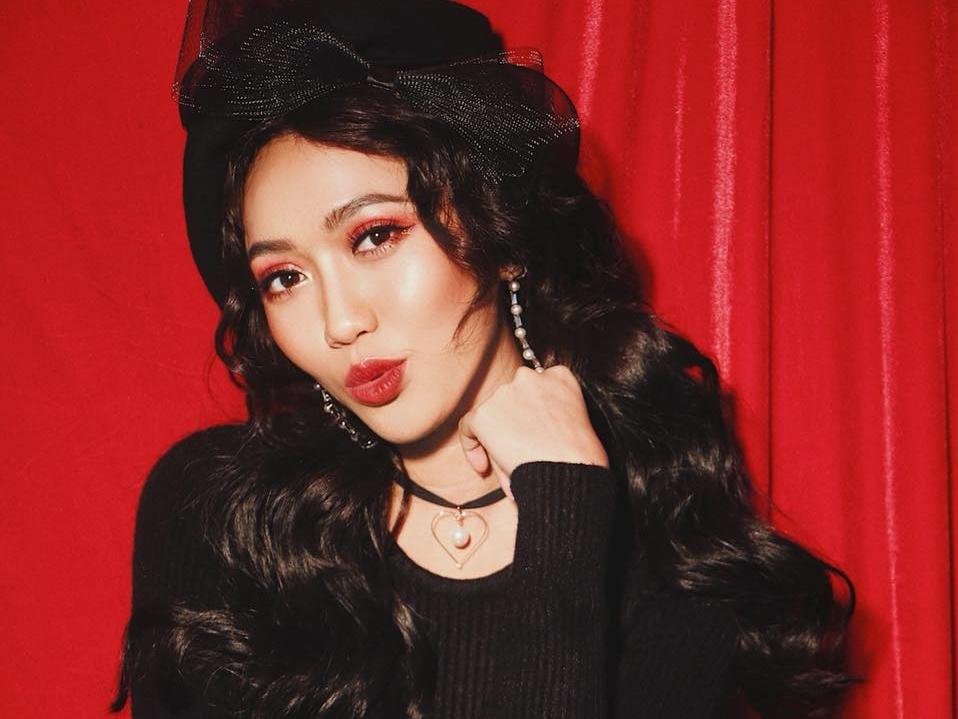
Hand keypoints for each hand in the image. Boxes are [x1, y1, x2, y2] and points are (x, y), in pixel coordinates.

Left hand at [457, 364, 608, 500]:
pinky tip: (482, 466)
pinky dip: (472, 447)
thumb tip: (527, 433)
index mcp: (559, 377)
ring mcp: (505, 393)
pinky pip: (468, 427)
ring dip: (499, 438)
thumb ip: (551, 416)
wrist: (571, 474)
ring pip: (493, 415)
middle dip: (514, 425)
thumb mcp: (577, 423)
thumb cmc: (581, 459)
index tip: (534, 434)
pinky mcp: (485, 414)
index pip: (535, 389)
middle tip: (522, 453)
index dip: (531, 412)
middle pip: (512, 400)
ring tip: (512, 465)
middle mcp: (530, 377)